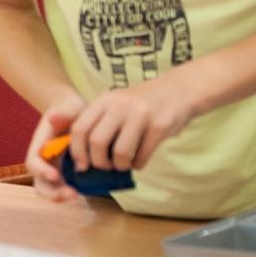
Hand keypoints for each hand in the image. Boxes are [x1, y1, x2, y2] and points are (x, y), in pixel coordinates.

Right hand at [26, 92, 83, 203]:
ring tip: (78, 195)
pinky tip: (89, 191)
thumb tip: (52, 118)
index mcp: (40, 146)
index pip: (33, 162)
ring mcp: (56, 168)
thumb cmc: (69, 109)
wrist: (77, 114)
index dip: (41, 170)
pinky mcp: (69, 173)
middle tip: (71, 194)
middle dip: (52, 192)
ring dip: (63, 196)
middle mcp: (45, 161)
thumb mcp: (67, 107)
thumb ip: (61, 113)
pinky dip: (74, 192)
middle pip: (40, 183)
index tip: (54, 175)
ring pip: (53, 189)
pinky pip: (68, 187)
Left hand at [68, 77, 195, 173]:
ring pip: (120, 153)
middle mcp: (119, 106)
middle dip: (98, 162)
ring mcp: (140, 116)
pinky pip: (142, 156)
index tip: (81, 165)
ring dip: (119, 166)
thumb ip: (98, 122)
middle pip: (97, 142)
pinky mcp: (159, 127)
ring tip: (123, 165)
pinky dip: (137, 165)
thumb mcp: (115, 103)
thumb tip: (82, 158)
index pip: (80, 128)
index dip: (77, 151)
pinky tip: (138, 161)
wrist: (178, 90)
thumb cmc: (141, 103)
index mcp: (104, 101)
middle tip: (105, 167)